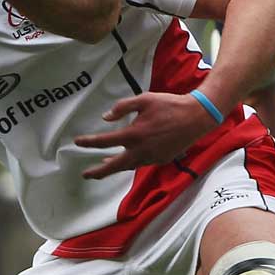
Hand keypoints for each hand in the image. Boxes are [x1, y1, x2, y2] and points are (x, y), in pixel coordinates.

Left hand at [74, 92, 218, 178]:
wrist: (196, 117)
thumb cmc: (169, 105)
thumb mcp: (144, 99)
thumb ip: (123, 107)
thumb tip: (106, 117)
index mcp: (133, 134)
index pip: (104, 141)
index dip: (89, 142)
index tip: (77, 142)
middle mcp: (141, 150)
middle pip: (114, 166)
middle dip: (98, 171)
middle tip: (86, 175)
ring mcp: (152, 157)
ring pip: (128, 166)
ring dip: (115, 166)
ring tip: (104, 164)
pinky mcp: (161, 159)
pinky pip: (141, 163)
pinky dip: (131, 162)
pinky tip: (128, 157)